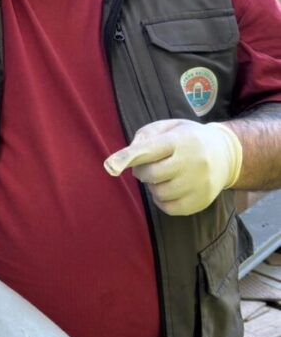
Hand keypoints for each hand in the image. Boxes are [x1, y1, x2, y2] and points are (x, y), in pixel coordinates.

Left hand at [103, 120, 242, 215]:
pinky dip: (162, 201)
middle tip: (149, 165)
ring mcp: (200, 183)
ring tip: (163, 175)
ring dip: (153, 186)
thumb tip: (128, 157)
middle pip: (151, 174)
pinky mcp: (202, 201)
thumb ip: (144, 137)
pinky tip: (169, 188)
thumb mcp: (167, 127)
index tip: (109, 166)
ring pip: (159, 193)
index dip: (127, 158)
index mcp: (181, 140)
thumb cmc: (186, 139)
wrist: (226, 154)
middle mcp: (193, 162)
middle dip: (142, 171)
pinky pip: (169, 208)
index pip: (149, 150)